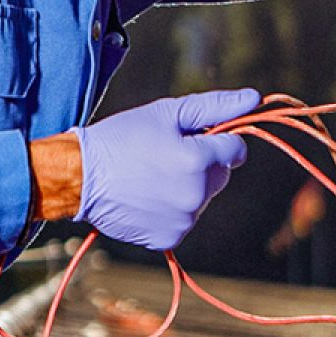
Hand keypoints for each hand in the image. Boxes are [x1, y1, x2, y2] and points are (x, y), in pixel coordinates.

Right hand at [73, 89, 259, 248]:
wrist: (81, 176)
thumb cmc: (122, 138)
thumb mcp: (167, 113)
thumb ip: (215, 106)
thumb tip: (254, 98)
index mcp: (198, 160)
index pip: (235, 150)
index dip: (218, 140)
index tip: (194, 138)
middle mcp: (196, 194)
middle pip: (220, 176)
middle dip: (203, 164)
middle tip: (166, 155)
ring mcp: (183, 220)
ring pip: (202, 198)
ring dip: (187, 187)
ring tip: (152, 176)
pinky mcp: (169, 239)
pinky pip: (184, 220)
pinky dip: (171, 210)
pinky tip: (147, 197)